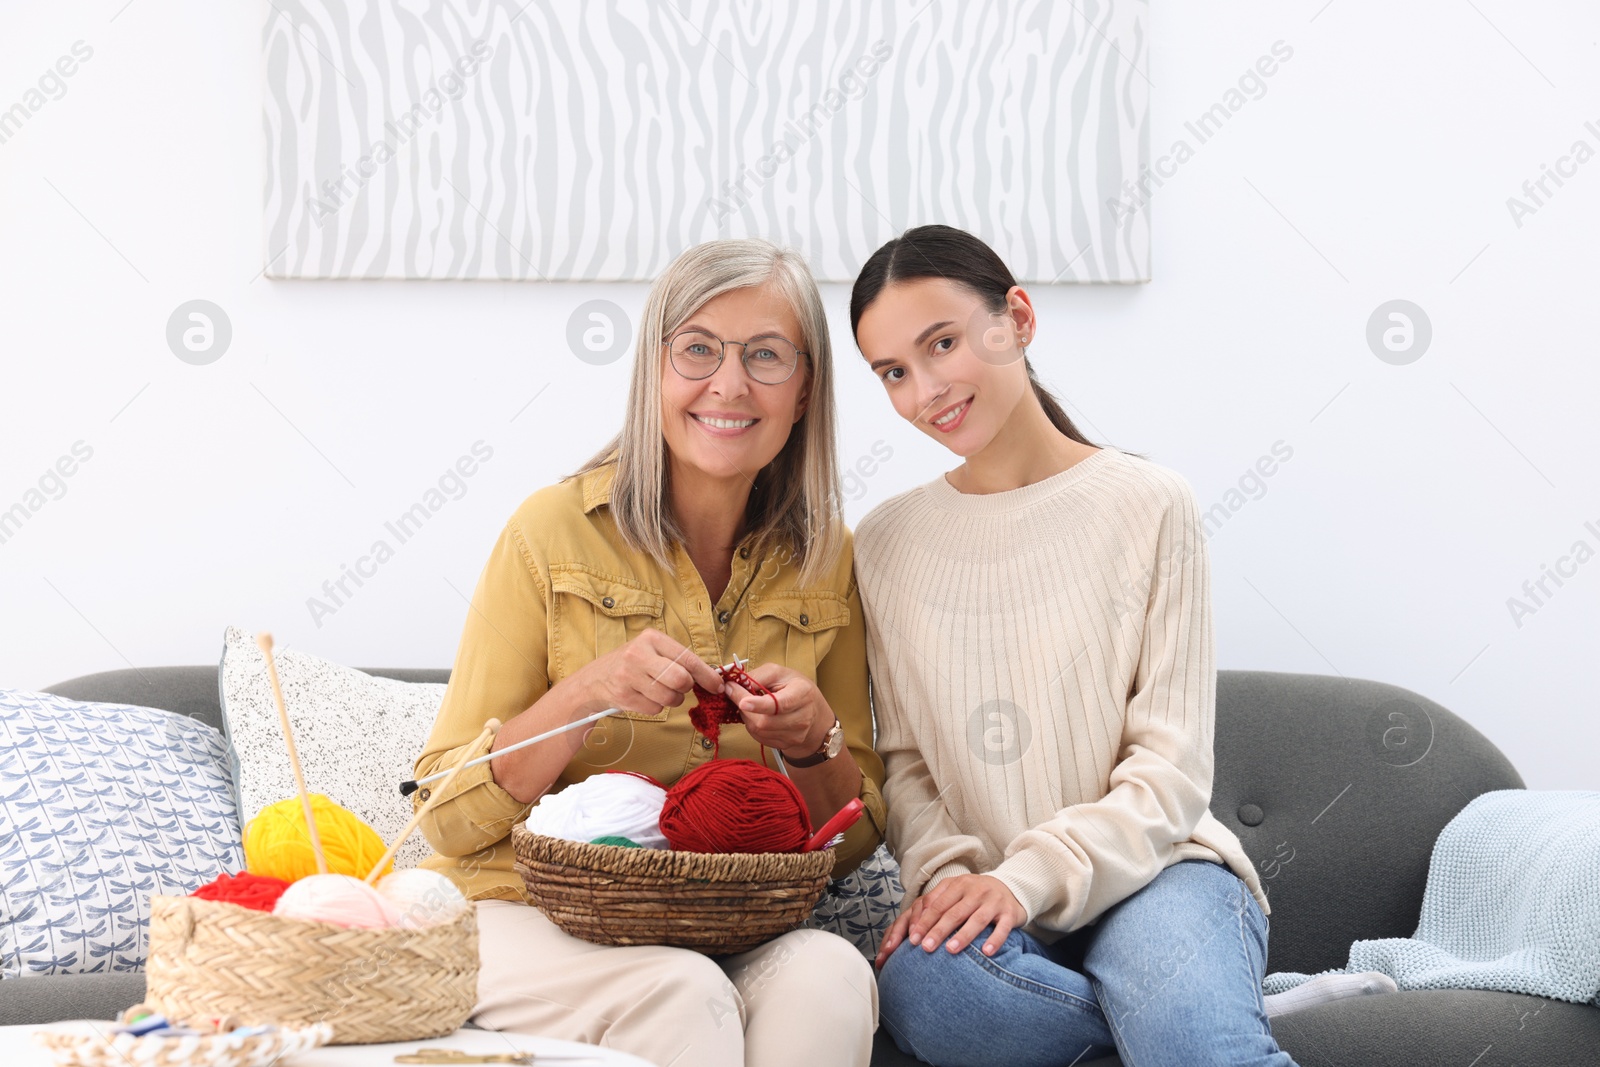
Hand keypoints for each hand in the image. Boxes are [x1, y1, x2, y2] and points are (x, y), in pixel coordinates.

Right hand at [571, 629, 724, 720]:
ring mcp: (629, 676)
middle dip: (684, 688)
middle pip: (680, 680)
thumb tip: (713, 678)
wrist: (596, 679)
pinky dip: (655, 707)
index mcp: (651, 638)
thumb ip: (679, 660)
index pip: (687, 658)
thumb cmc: (633, 664)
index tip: (718, 686)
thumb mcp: (653, 651)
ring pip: (669, 698)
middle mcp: (638, 654)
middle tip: (678, 686)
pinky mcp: (624, 696)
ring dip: (670, 699)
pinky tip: (644, 697)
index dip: (706, 675)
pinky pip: (655, 709)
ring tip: (658, 690)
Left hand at [723, 663, 830, 759]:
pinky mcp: (787, 744)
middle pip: (765, 721)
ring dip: (747, 716)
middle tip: (735, 693)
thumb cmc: (794, 687)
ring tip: (749, 704)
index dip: (760, 705)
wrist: (813, 711)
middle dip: (745, 708)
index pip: (780, 704)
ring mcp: (795, 734)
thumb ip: (758, 676)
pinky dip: (752, 725)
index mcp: (803, 693)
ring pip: (759, 731)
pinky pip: (760, 737)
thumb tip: (735, 685)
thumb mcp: (779, 673)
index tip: (742, 702)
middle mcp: (802, 717)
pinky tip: (756, 715)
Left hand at [873, 875, 1025, 968]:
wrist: (1011, 888)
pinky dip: (994, 939)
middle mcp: (974, 891)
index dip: (923, 921)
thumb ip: (934, 904)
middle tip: (925, 948)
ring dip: (963, 935)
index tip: (912, 939)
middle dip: (938, 930)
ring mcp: (992, 901)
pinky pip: (1002, 927)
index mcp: (956, 885)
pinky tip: (986, 952)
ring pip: (976, 919)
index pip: (936, 903)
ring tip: (950, 950)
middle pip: (953, 912)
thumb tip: (910, 928)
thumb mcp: (954, 892)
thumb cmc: (974, 895)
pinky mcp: (1009, 913)